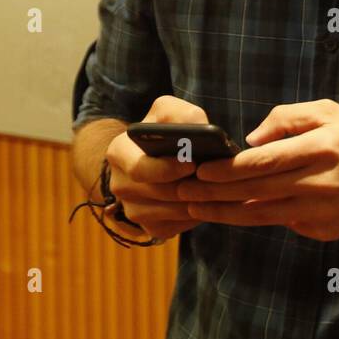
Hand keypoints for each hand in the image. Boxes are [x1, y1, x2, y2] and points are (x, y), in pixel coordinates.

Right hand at [103, 95, 205, 242]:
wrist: (153, 155)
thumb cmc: (163, 129)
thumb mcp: (168, 111)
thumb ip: (182, 114)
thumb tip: (200, 128)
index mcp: (119, 152)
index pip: (139, 168)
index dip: (167, 169)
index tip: (193, 163)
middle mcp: (119, 185)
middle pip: (159, 193)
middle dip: (190, 186)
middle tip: (218, 179)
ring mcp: (132, 210)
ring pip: (170, 213)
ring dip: (197, 202)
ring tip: (220, 188)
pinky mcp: (148, 228)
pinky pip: (176, 227)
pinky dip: (196, 216)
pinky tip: (211, 201)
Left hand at [176, 99, 338, 240]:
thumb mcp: (330, 112)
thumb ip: (288, 118)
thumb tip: (252, 139)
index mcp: (319, 148)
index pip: (262, 162)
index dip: (227, 169)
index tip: (200, 169)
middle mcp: (316, 183)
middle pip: (253, 191)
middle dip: (214, 193)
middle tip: (183, 191)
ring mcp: (318, 211)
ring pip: (260, 215)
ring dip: (224, 213)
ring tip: (195, 208)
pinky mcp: (320, 230)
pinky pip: (281, 222)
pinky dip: (255, 218)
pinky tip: (232, 213)